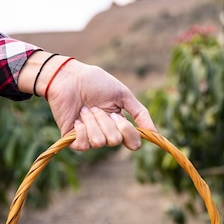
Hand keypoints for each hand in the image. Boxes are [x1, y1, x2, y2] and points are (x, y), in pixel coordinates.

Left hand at [19, 53, 156, 150]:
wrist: (69, 78)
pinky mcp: (73, 140)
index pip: (132, 143)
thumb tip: (154, 132)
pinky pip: (84, 145)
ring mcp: (89, 138)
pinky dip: (82, 129)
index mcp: (119, 125)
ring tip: (84, 109)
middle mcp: (105, 134)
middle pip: (115, 141)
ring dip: (92, 122)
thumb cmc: (95, 83)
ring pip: (99, 142)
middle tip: (95, 107)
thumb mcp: (122, 95)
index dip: (128, 132)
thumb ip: (139, 113)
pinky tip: (77, 118)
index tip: (118, 116)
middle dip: (106, 121)